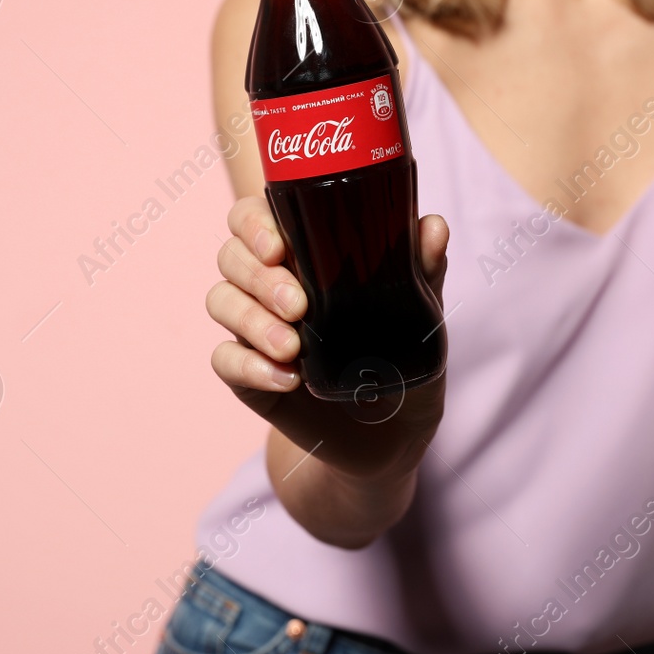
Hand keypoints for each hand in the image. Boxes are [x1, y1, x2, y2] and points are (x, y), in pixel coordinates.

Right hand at [206, 196, 448, 482]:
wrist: (391, 436)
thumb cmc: (400, 359)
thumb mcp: (420, 317)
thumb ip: (422, 271)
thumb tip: (433, 227)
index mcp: (301, 255)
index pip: (253, 218)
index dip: (254, 224)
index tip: (280, 246)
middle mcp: (268, 285)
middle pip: (231, 256)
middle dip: (259, 277)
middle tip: (299, 305)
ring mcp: (254, 330)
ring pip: (221, 301)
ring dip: (251, 320)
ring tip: (292, 347)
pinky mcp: (247, 375)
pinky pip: (224, 360)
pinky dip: (249, 365)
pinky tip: (287, 378)